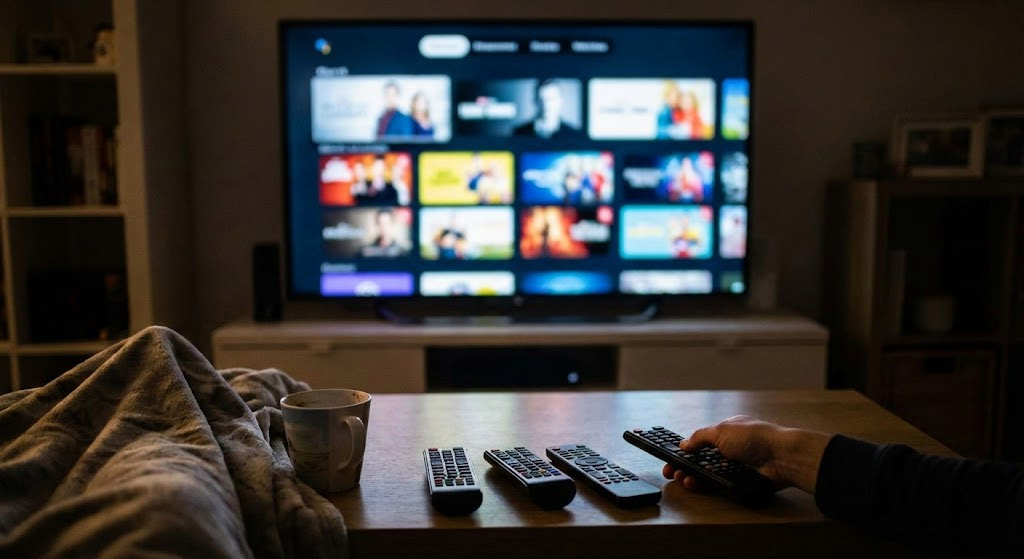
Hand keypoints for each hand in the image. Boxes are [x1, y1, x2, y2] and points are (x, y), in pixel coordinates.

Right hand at [661, 415, 831, 493]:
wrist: (781, 457)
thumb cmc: (755, 437)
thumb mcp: (721, 431)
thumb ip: (700, 437)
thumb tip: (683, 444)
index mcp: (725, 433)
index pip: (700, 442)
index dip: (684, 450)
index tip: (670, 457)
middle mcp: (729, 450)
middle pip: (701, 460)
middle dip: (684, 466)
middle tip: (671, 472)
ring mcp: (734, 467)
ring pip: (707, 474)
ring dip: (692, 477)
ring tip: (682, 479)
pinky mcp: (739, 482)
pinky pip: (718, 485)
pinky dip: (705, 485)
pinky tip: (695, 484)